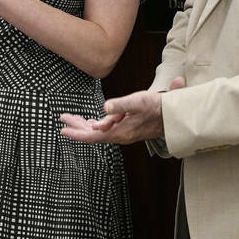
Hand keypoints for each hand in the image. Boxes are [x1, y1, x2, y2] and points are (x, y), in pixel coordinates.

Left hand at [60, 77, 182, 144]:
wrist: (175, 117)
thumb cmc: (157, 108)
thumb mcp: (138, 102)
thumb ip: (120, 105)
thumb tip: (104, 108)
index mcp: (120, 132)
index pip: (93, 136)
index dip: (77, 133)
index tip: (63, 131)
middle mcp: (120, 135)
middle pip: (93, 134)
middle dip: (77, 127)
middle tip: (63, 119)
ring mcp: (124, 132)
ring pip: (99, 131)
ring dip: (85, 125)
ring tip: (72, 118)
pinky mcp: (128, 128)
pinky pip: (107, 128)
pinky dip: (97, 124)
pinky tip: (92, 122)